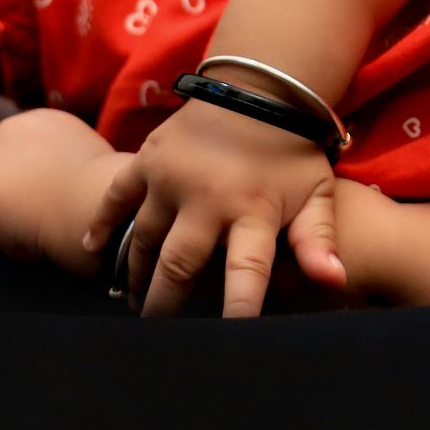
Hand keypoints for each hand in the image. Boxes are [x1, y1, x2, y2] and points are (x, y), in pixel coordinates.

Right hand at [83, 99, 347, 316]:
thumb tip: (335, 281)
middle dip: (167, 305)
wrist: (259, 90)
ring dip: (136, 275)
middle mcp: (207, 198)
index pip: (245, 271)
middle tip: (160, 335)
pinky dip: (102, 225)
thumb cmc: (293, 152)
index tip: (228, 340)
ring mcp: (171, 178)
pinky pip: (115, 198)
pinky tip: (93, 254)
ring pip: (144, 240)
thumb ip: (319, 239)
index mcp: (253, 210)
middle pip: (179, 265)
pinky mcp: (148, 160)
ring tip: (135, 304)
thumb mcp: (316, 193)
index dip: (238, 307)